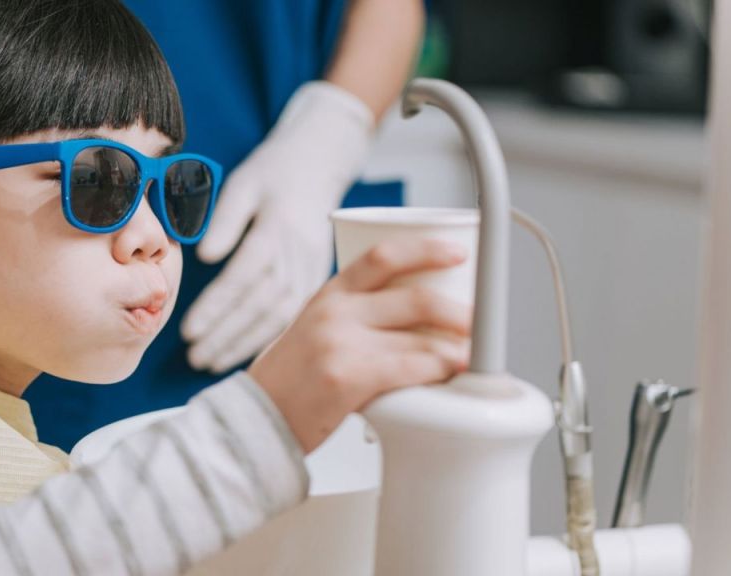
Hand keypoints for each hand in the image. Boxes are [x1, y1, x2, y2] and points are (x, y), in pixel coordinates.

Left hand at [182, 82, 374, 373]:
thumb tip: (205, 257)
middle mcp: (298, 255)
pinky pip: (297, 317)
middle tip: (195, 357)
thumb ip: (225, 220)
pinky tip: (250, 358)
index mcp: (277, 230)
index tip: (188, 331)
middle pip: (260, 305)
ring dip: (247, 343)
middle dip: (226, 335)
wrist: (321, 163)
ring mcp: (313, 270)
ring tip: (213, 362)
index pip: (241, 277)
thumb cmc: (274, 172)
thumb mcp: (244, 183)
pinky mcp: (319, 279)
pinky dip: (273, 340)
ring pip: (280, 317)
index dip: (215, 307)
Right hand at [248, 238, 472, 453]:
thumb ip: (353, 314)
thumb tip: (414, 313)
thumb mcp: (313, 327)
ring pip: (420, 337)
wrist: (255, 418)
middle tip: (475, 320)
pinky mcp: (348, 378)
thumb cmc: (288, 378)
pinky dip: (438, 371)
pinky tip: (448, 374)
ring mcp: (341, 343)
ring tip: (470, 354)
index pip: (383, 255)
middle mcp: (335, 312)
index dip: (426, 249)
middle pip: (415, 297)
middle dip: (457, 310)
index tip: (454, 253)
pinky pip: (410, 368)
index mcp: (329, 294)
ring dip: (456, 347)